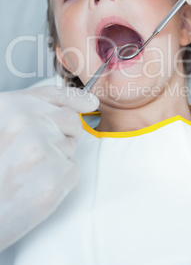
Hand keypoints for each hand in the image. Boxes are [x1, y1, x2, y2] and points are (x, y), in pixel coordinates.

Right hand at [0, 86, 98, 251]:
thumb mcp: (2, 125)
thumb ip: (29, 112)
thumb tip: (81, 104)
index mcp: (10, 107)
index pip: (53, 95)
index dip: (75, 99)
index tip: (89, 103)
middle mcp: (26, 125)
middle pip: (71, 121)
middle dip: (63, 135)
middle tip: (33, 154)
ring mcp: (41, 152)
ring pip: (71, 147)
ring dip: (57, 159)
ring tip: (27, 172)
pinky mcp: (52, 183)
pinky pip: (72, 171)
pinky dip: (59, 180)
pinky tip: (33, 187)